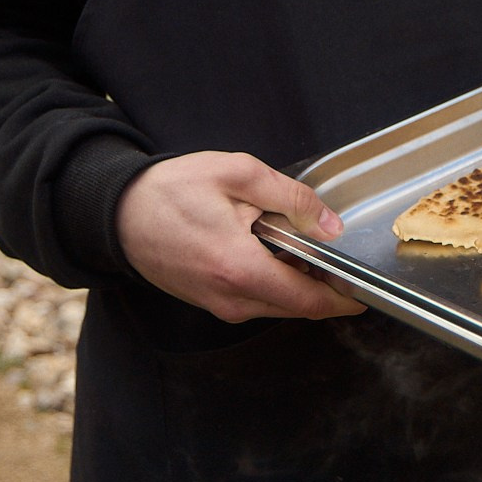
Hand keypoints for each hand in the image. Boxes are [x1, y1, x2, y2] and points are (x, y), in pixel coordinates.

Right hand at [115, 152, 365, 324]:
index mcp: (241, 269)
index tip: (363, 291)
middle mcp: (230, 299)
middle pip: (295, 307)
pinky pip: (253, 301)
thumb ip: (291, 198)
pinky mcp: (208, 302)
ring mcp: (217, 305)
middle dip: (322, 288)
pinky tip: (272, 253)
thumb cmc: (172, 190)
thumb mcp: (238, 175)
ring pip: (275, 305)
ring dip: (296, 284)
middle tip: (335, 257)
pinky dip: (272, 283)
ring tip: (302, 248)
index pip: (308, 300)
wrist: (118, 212)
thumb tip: (329, 226)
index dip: (342, 299)